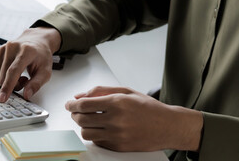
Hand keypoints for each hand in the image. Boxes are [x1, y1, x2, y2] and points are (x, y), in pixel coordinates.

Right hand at [0, 27, 60, 101]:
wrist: (35, 41)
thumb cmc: (40, 57)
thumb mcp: (45, 72)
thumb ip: (36, 84)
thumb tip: (26, 95)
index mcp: (26, 51)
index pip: (13, 71)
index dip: (7, 86)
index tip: (2, 99)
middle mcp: (11, 47)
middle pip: (3, 77)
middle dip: (12, 86)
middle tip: (23, 81)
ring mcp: (1, 49)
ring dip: (5, 83)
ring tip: (17, 76)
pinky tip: (8, 73)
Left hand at [65, 86, 202, 151]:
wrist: (169, 126)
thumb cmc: (149, 108)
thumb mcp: (126, 91)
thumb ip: (100, 91)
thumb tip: (79, 96)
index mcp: (117, 103)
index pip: (84, 105)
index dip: (72, 105)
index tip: (69, 104)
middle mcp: (116, 120)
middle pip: (82, 119)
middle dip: (75, 115)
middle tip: (76, 112)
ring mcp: (117, 135)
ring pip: (86, 133)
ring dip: (83, 126)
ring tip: (88, 121)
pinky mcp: (119, 146)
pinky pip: (97, 141)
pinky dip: (95, 135)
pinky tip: (101, 128)